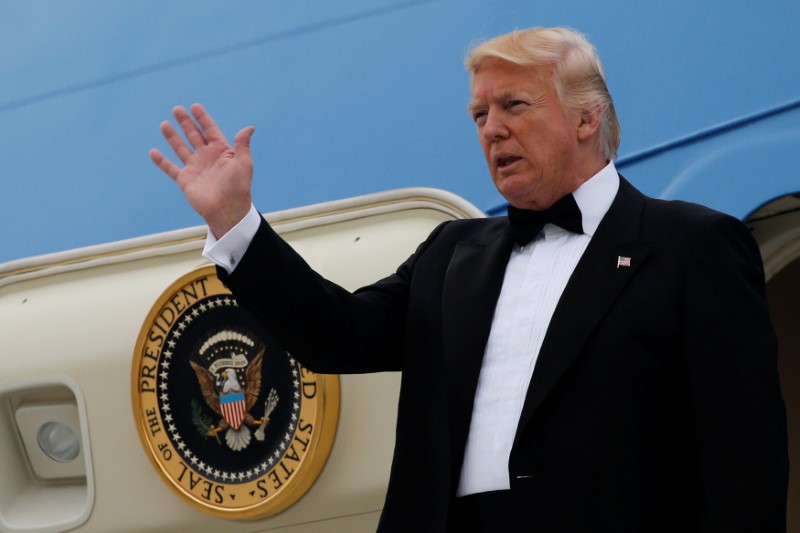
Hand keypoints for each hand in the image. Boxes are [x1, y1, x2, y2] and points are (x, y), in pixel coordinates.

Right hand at [150, 103, 254, 237]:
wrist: (227, 210)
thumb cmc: (238, 188)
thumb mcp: (243, 164)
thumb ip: (242, 145)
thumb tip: (250, 127)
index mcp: (222, 152)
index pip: (210, 130)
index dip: (203, 119)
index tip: (195, 106)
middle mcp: (207, 157)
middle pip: (194, 135)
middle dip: (186, 122)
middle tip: (177, 109)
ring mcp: (195, 168)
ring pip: (181, 148)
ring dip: (172, 136)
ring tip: (165, 124)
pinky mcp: (185, 180)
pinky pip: (170, 168)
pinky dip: (161, 161)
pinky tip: (153, 152)